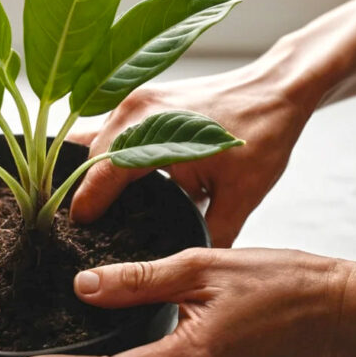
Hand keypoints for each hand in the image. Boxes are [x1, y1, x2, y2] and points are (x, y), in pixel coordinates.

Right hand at [69, 58, 319, 247]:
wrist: (276, 88)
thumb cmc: (263, 133)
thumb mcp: (241, 194)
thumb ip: (214, 234)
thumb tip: (190, 268)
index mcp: (151, 133)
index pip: (99, 174)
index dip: (85, 206)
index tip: (78, 232)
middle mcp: (134, 111)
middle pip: (87, 158)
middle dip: (84, 192)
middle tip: (88, 228)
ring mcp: (135, 101)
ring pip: (93, 142)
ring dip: (91, 172)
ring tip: (97, 207)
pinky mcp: (142, 100)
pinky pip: (108, 132)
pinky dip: (105, 157)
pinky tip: (115, 181)